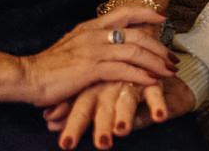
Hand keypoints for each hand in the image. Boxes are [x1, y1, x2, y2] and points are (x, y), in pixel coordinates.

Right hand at [19, 8, 176, 107]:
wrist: (26, 76)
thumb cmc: (48, 65)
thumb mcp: (73, 45)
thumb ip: (92, 42)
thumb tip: (111, 43)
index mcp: (91, 26)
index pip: (125, 12)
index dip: (147, 13)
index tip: (164, 16)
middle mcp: (95, 34)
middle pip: (138, 35)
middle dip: (159, 47)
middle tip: (172, 58)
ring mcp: (94, 50)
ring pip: (135, 52)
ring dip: (155, 62)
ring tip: (168, 72)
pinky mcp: (91, 68)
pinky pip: (123, 70)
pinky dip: (140, 75)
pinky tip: (151, 81)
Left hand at [45, 77, 174, 150]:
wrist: (145, 65)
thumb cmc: (115, 86)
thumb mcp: (93, 99)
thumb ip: (72, 110)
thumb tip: (49, 123)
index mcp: (93, 88)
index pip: (80, 108)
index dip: (74, 125)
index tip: (67, 144)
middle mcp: (110, 85)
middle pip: (103, 107)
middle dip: (101, 125)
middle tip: (100, 143)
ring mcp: (131, 82)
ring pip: (126, 101)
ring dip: (125, 115)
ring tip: (121, 131)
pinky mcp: (153, 83)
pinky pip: (155, 94)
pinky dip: (157, 104)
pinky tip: (159, 117)